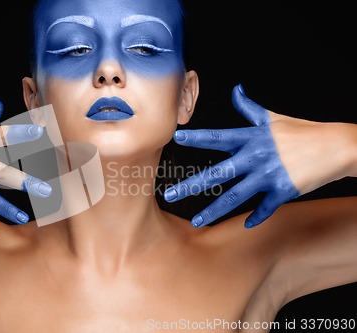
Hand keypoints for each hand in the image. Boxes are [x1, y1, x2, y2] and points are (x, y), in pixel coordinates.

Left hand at [164, 84, 349, 227]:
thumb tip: (236, 90)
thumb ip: (250, 108)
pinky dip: (257, 217)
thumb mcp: (273, 118)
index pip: (220, 137)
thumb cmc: (303, 131)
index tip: (177, 138)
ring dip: (214, 210)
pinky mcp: (284, 191)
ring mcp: (270, 175)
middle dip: (192, 184)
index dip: (198, 137)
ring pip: (236, 196)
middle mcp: (257, 157)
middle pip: (219, 172)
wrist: (338, 146)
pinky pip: (265, 207)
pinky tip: (246, 225)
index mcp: (253, 138)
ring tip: (196, 221)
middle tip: (169, 194)